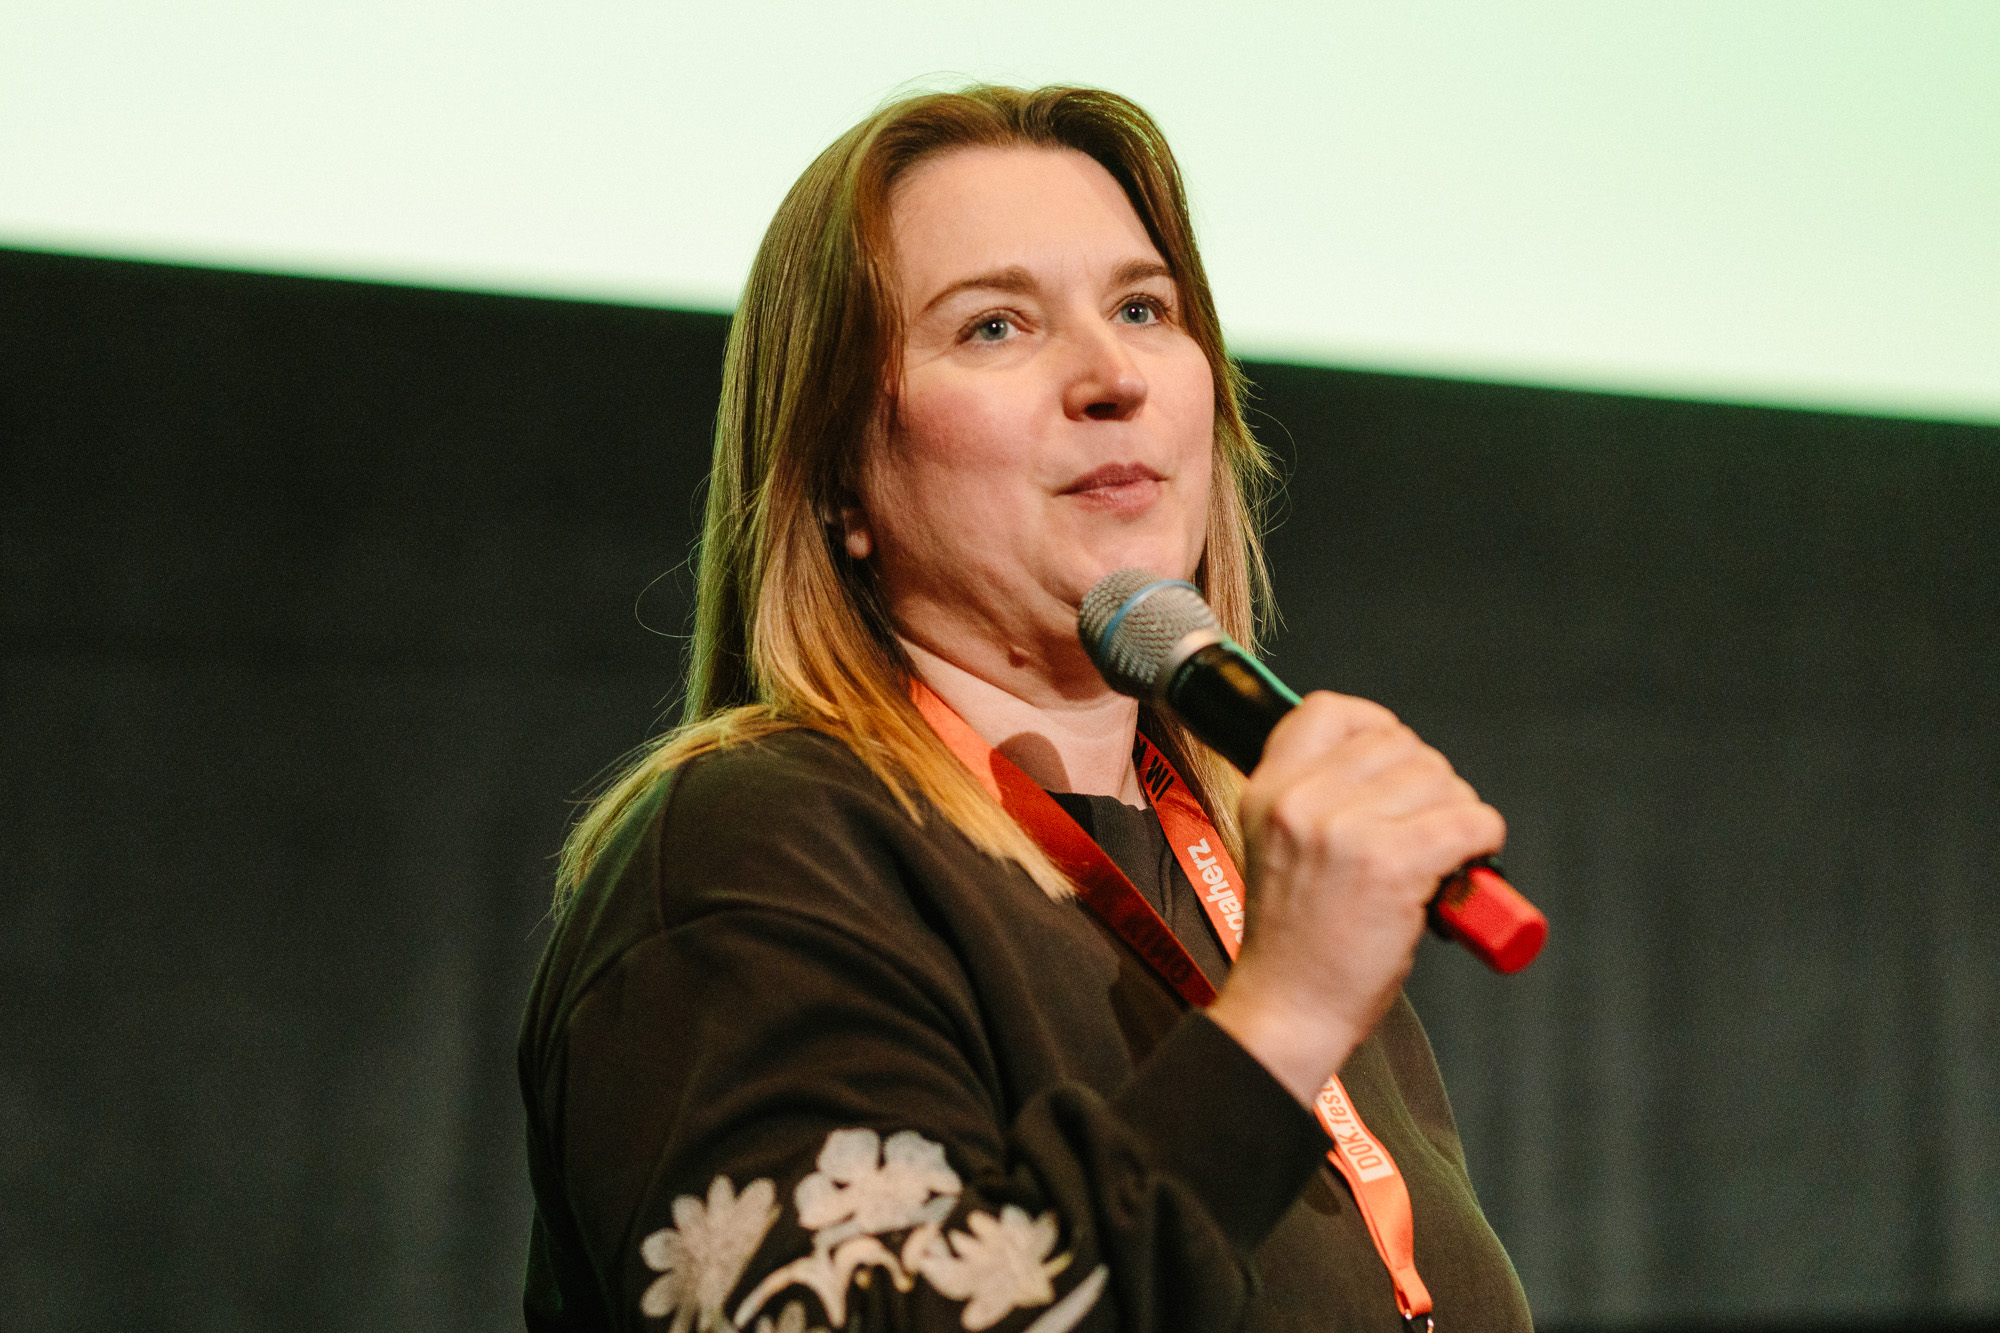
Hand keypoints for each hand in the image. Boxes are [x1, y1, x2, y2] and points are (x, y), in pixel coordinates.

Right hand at [1206, 692, 1504, 1105]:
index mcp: (1267, 791)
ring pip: (1442, 780)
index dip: (1377, 727)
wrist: (1288, 1009)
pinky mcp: (1392, 866)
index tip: (1397, 759)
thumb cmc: (1293, 942)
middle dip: (1430, 783)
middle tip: (1427, 827)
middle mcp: (1302, 802)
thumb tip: (1395, 768)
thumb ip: (1317, 798)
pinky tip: (1465, 867)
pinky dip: (1483, 839)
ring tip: (1441, 855)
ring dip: (1458, 813)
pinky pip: (1468, 822)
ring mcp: (1346, 831)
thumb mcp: (1277, 846)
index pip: (1329, 710)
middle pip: (1401, 744)